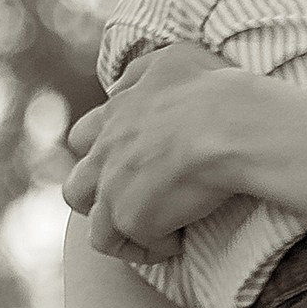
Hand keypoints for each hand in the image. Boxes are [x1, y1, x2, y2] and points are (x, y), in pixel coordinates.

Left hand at [63, 40, 254, 257]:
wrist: (229, 125)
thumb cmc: (215, 90)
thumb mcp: (173, 59)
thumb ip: (141, 73)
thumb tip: (120, 87)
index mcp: (116, 113)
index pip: (84, 137)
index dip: (101, 154)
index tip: (132, 164)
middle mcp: (106, 151)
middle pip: (77, 188)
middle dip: (99, 201)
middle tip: (136, 205)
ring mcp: (113, 187)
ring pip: (97, 227)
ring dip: (123, 233)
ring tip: (158, 233)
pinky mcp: (131, 217)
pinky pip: (131, 245)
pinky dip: (151, 248)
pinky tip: (178, 241)